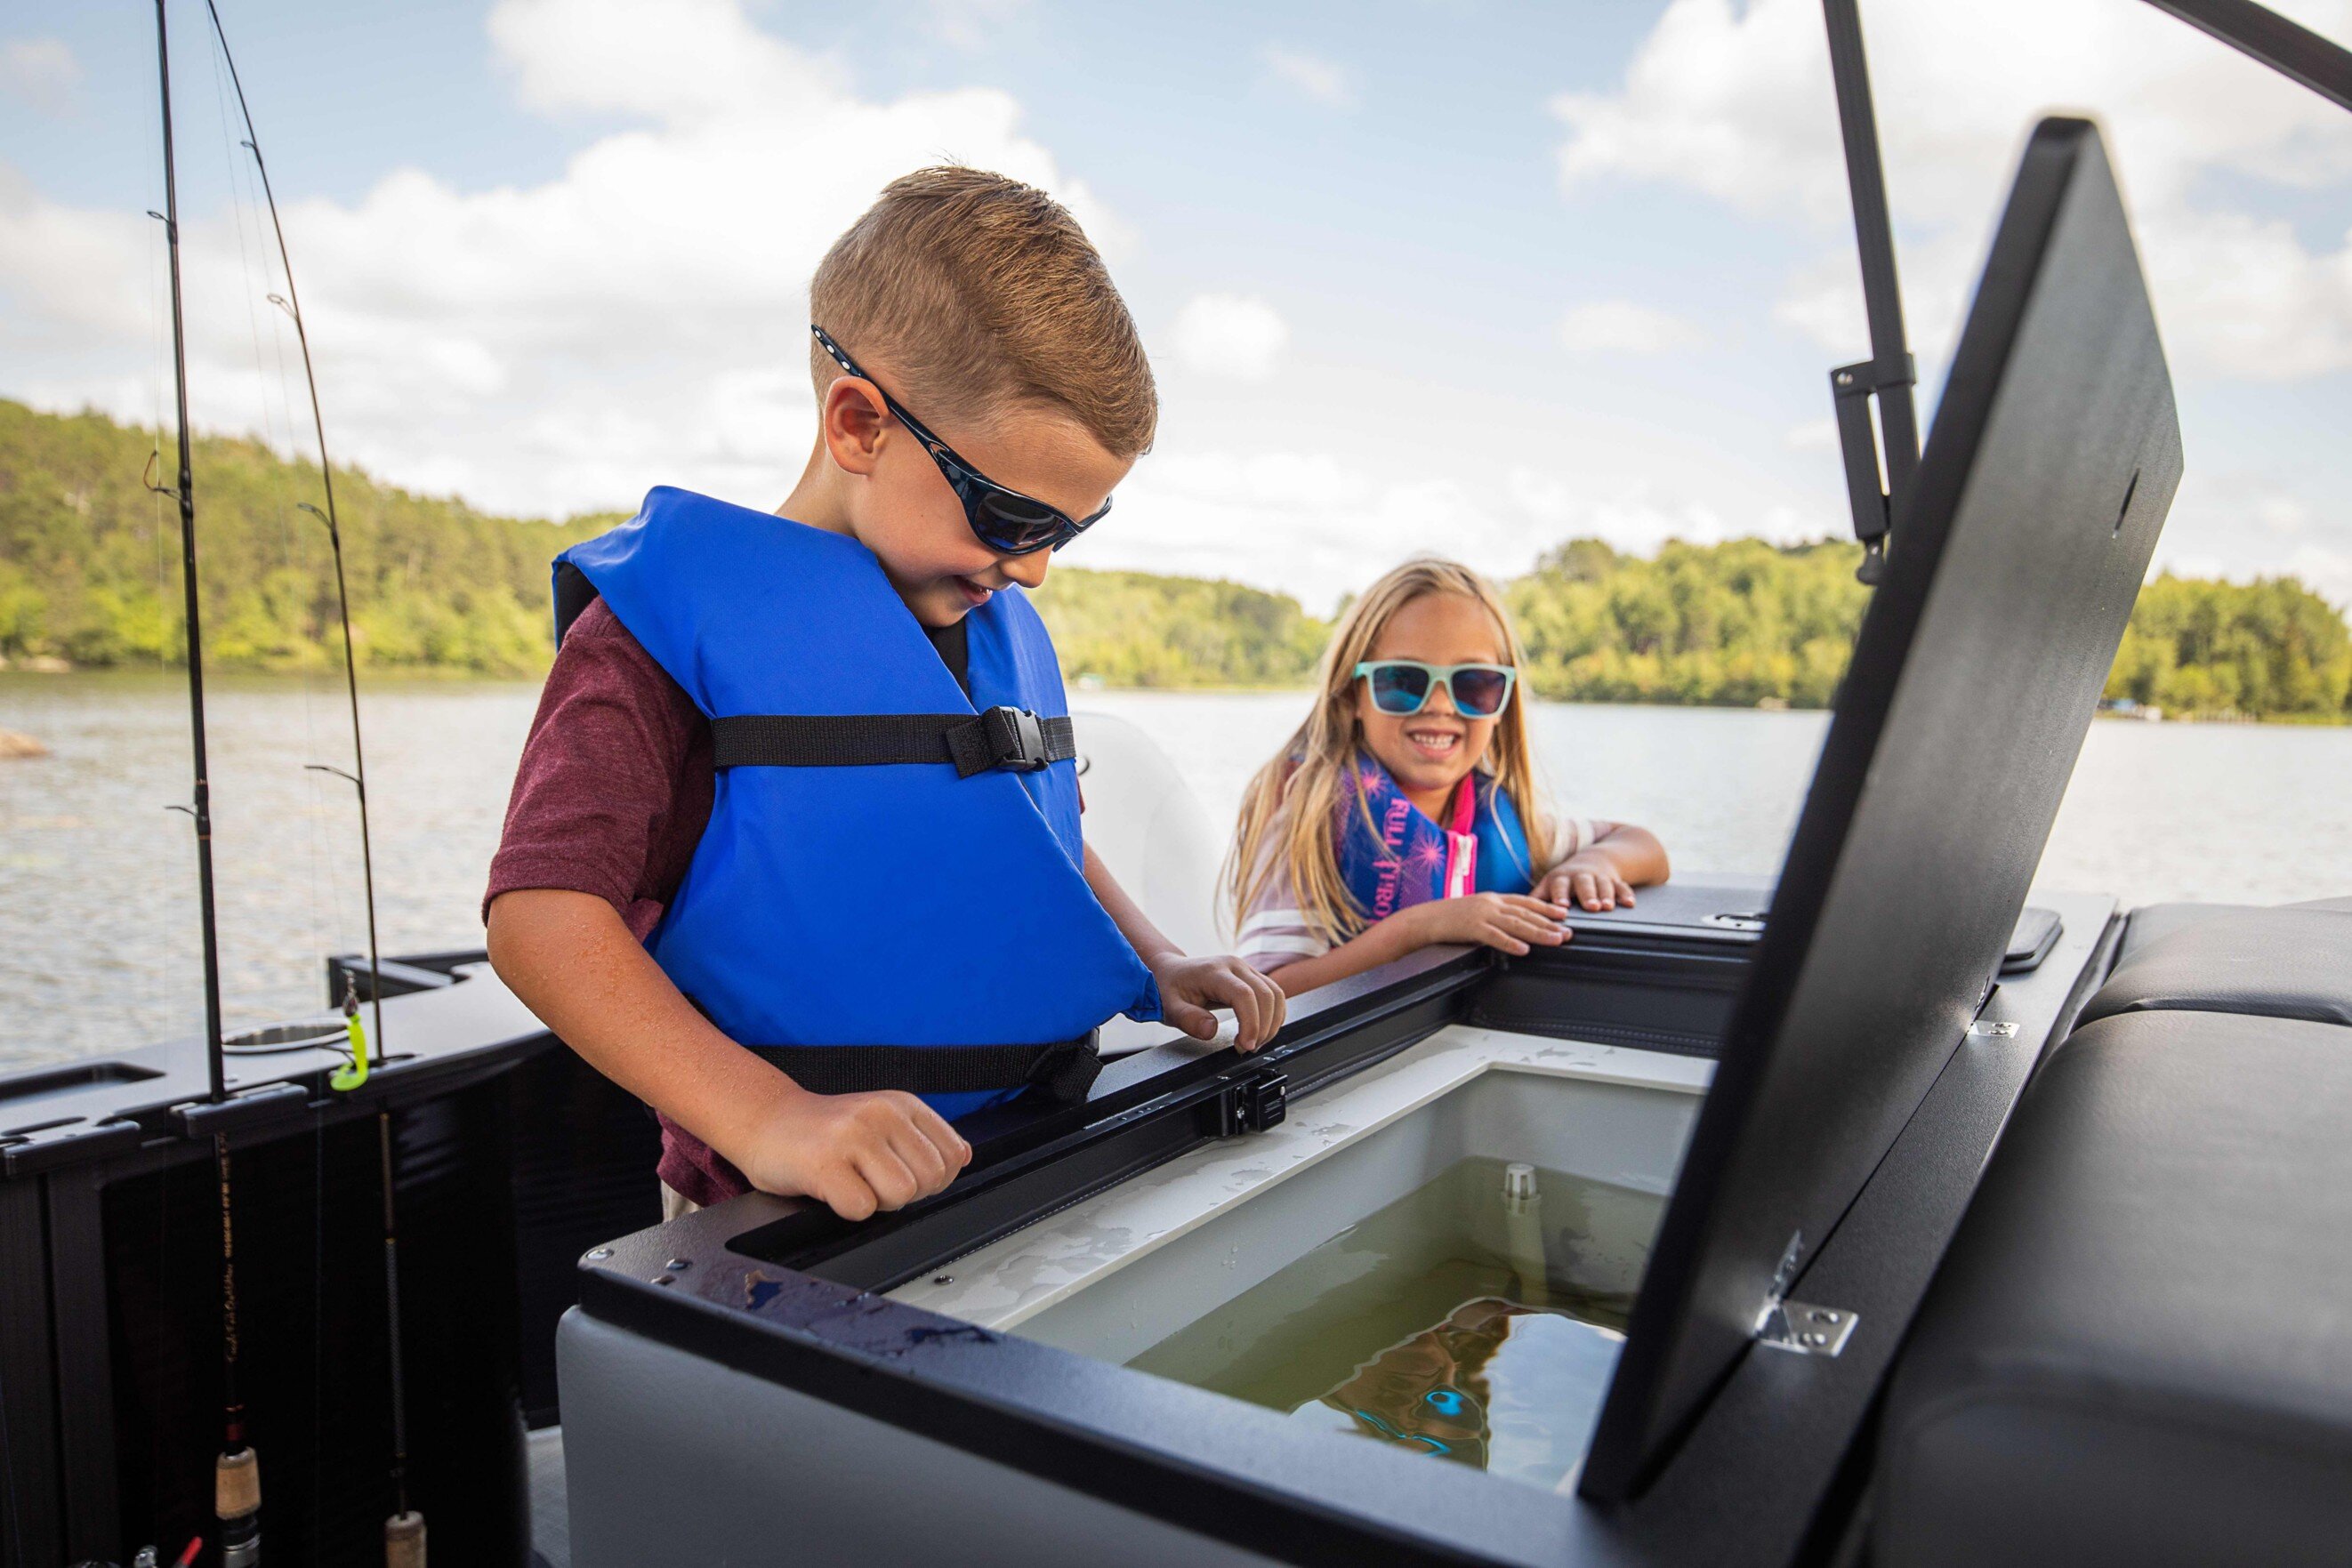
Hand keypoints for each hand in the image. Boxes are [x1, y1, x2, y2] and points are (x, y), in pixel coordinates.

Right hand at [738, 1085, 971, 1221]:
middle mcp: (882, 1114)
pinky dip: (847, 1210)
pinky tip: (831, 1190)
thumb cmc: (823, 1131)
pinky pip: (861, 1208)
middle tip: (870, 1181)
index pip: (953, 1155)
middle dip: (905, 1194)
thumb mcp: (881, 1121)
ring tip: (852, 1183)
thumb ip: (921, 1139)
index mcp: (902, 1104)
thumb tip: (964, 1157)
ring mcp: (853, 1136)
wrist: (764, 1120)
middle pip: (930, 1180)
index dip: (932, 1179)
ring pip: (902, 1194)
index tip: (901, 1174)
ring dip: (877, 1202)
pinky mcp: (824, 1162)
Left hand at [1151, 952, 1288, 1053]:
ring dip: (1272, 1023)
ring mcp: (1246, 969)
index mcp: (1214, 972)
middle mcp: (1235, 966)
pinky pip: (1274, 994)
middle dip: (1264, 1027)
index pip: (1244, 995)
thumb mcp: (1170, 1008)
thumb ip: (1188, 1019)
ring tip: (1254, 1042)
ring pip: (1276, 994)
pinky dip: (1273, 1015)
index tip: (1245, 1045)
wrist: (1170, 972)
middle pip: (1266, 995)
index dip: (1251, 1023)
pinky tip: (1260, 1030)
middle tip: (1247, 1048)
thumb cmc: (1169, 989)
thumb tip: (1211, 1030)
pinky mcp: (1252, 977)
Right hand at [1411, 892, 1571, 955]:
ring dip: (1538, 933)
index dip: (1545, 907)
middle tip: (1568, 931)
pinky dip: (1510, 943)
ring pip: (1516, 924)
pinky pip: (1495, 936)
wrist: (1423, 919)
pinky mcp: (1471, 927)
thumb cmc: (1448, 918)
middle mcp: (1490, 903)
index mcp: (1492, 898)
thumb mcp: (1474, 910)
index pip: (1525, 901)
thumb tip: (1512, 926)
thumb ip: (1493, 915)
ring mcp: (1481, 914)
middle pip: (1526, 913)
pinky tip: (1524, 950)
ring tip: (1555, 940)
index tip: (1563, 913)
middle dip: (1549, 922)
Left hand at [1539, 853, 1636, 912]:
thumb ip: (1537, 898)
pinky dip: (1626, 894)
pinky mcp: (1614, 880)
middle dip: (1587, 895)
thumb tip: (1516, 912)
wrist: (1594, 860)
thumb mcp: (1550, 884)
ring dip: (1606, 895)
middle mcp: (1580, 876)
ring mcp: (1599, 877)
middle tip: (1591, 907)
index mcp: (1562, 878)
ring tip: (1608, 907)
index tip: (1561, 905)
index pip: (1560, 885)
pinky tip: (1629, 903)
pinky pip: (1622, 886)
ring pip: (1603, 885)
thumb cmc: (1565, 879)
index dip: (1560, 895)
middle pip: (1584, 884)